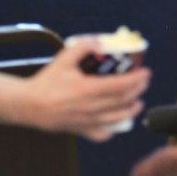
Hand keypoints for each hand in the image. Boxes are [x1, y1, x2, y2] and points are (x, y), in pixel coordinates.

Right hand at [24, 38, 149, 140]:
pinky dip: (113, 129)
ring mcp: (88, 121)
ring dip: (131, 110)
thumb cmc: (47, 82)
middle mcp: (92, 107)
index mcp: (89, 89)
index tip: (146, 73)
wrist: (29, 105)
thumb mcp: (64, 58)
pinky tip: (116, 122)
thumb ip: (83, 46)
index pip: (121, 85)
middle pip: (123, 101)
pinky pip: (102, 134)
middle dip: (137, 91)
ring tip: (137, 103)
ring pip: (117, 119)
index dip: (137, 80)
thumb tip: (100, 41)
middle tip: (143, 83)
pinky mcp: (81, 130)